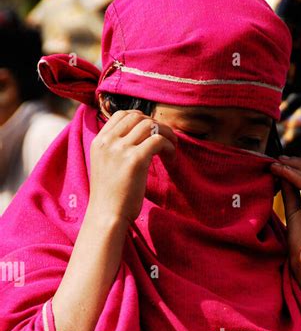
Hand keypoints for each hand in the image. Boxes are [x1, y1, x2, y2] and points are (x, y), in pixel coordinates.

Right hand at [88, 109, 176, 224]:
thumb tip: (138, 139)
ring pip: (150, 125)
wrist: (106, 216)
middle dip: (156, 124)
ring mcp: (120, 149)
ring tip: (171, 147)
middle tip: (166, 140)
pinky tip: (171, 157)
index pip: (122, 115)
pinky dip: (169, 145)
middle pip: (137, 116)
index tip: (152, 133)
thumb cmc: (110, 197)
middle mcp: (108, 141)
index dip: (141, 119)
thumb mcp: (105, 166)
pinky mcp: (135, 159)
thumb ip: (115, 150)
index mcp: (99, 141)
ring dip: (166, 133)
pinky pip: (158, 140)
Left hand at [270, 156, 300, 301]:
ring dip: (294, 169)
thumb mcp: (294, 214)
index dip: (300, 168)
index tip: (280, 162)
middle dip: (297, 164)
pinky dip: (296, 179)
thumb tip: (284, 174)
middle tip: (277, 158)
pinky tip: (282, 174)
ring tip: (276, 164)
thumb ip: (292, 194)